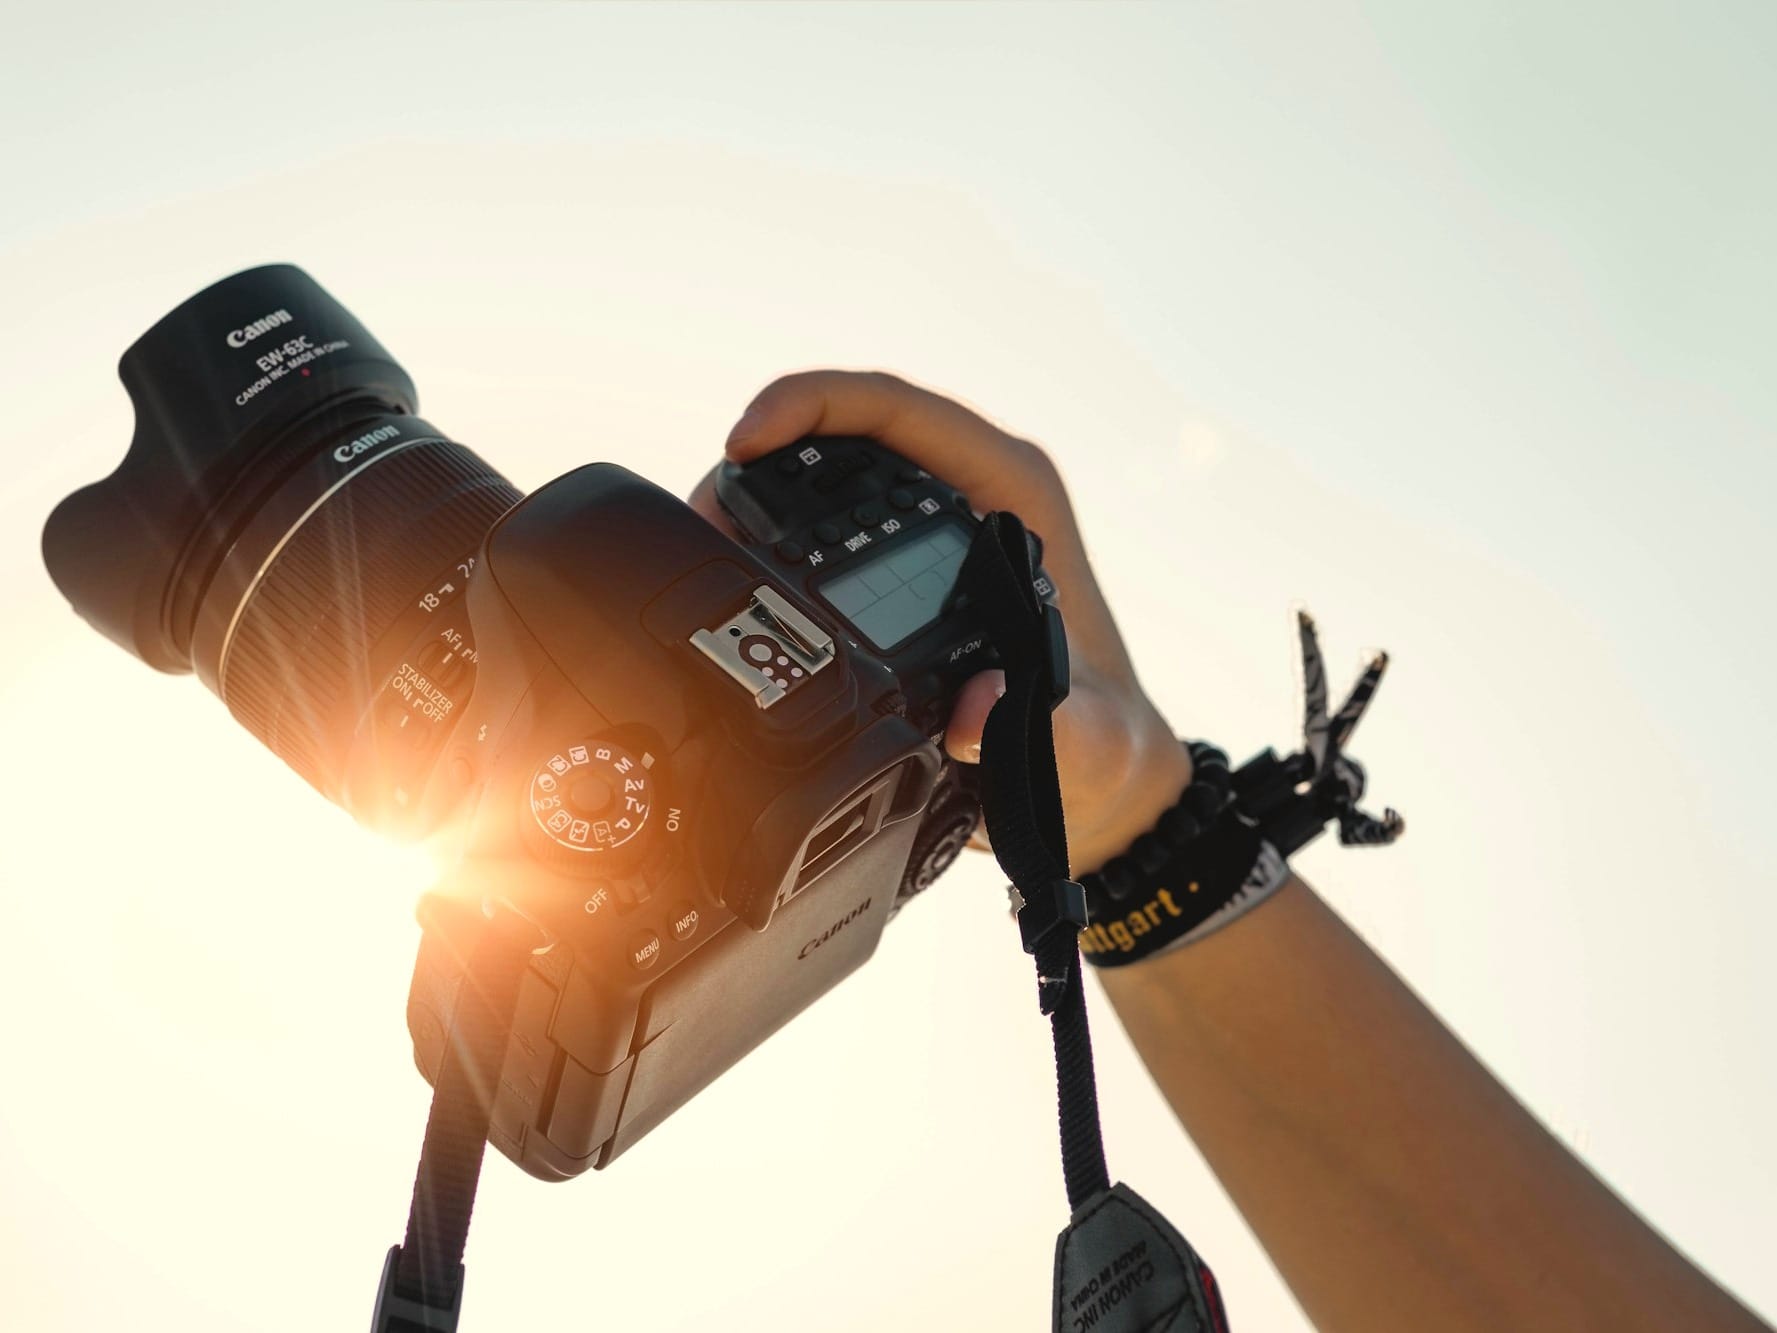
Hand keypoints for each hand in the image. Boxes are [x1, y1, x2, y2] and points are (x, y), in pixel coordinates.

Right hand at [688, 370, 1192, 875]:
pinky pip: (821, 533)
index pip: (902, 412)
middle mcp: (968, 499)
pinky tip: (727, 582)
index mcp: (1013, 496)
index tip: (748, 438)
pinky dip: (768, 546)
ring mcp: (929, 533)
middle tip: (700, 512)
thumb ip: (1052, 728)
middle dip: (762, 455)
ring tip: (697, 546)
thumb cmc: (1101, 754)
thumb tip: (978, 709)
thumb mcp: (1086, 746)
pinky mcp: (900, 575)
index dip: (815, 404)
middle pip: (845, 434)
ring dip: (756, 499)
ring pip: (823, 479)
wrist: (1095, 787)